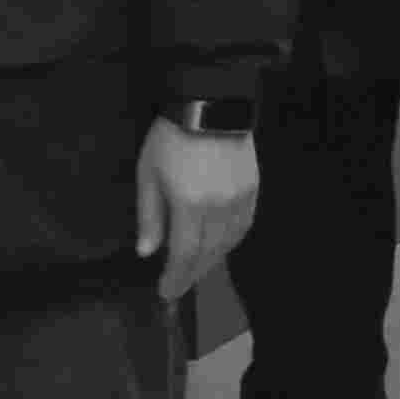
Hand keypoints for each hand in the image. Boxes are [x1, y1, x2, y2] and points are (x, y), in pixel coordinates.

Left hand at [132, 119, 258, 301]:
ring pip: (228, 242)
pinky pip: (243, 226)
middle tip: (179, 286)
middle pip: (208, 253)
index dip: (175, 277)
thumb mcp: (148, 175)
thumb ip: (150, 216)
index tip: (166, 292)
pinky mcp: (252, 189)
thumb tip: (147, 252)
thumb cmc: (170, 138)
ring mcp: (240, 199)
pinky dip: (230, 242)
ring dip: (212, 260)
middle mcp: (219, 207)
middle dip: (192, 274)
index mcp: (189, 204)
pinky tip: (219, 246)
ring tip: (196, 269)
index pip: (185, 253)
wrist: (210, 105)